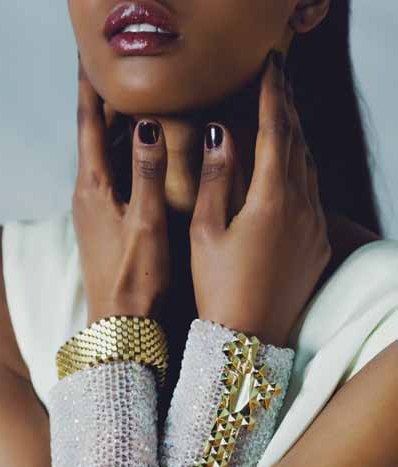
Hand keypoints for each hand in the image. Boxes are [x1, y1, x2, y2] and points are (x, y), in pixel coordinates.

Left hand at [72, 57, 170, 324]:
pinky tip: (147, 160)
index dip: (93, 92)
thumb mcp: (147, 220)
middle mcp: (89, 196)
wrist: (124, 325)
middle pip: (96, 139)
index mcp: (94, 188)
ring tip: (142, 108)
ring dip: (120, 134)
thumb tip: (146, 124)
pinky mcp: (108, 227)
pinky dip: (129, 161)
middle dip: (110, 108)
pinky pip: (116, 180)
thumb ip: (147, 171)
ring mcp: (97, 212)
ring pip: (106, 159)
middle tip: (130, 80)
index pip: (88, 126)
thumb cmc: (136, 278)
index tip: (96, 64)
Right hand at [189, 50, 331, 345]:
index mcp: (272, 199)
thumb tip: (223, 133)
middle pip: (299, 144)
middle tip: (277, 83)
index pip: (276, 131)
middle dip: (287, 109)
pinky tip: (291, 170)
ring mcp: (314, 227)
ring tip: (283, 117)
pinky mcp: (318, 246)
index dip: (272, 95)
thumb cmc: (219, 289)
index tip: (268, 68)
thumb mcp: (206, 231)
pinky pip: (314, 196)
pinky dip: (302, 172)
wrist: (249, 340)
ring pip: (310, 168)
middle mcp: (302, 208)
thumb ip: (217, 178)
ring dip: (297, 139)